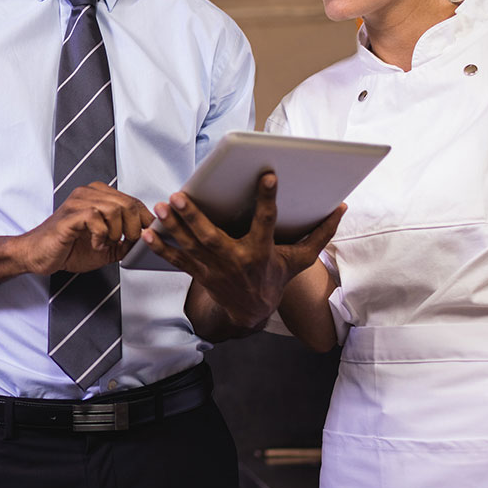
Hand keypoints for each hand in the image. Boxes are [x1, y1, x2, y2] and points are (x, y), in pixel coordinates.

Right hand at [16, 182, 154, 274]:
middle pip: (128, 204)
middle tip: (126, 242)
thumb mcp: (106, 247)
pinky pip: (96, 218)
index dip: (145, 218)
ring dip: (116, 232)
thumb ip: (124, 242)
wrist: (38, 255)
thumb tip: (145, 241)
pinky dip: (101, 236)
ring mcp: (78, 202)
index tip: (149, 233)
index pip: (133, 201)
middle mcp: (89, 193)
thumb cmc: (68, 248)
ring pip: (114, 209)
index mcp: (99, 196)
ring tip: (107, 243)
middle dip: (133, 227)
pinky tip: (96, 244)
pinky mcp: (70, 215)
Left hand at [142, 172, 345, 329]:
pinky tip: (146, 232)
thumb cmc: (276, 278)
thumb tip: (341, 207)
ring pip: (190, 246)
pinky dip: (161, 247)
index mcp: (262, 251)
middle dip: (194, 217)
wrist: (252, 312)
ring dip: (173, 227)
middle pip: (212, 236)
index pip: (267, 221)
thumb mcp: (300, 259)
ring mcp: (214, 269)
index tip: (267, 175)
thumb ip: (320, 233)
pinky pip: (177, 260)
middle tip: (179, 195)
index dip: (268, 199)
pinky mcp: (199, 274)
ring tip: (161, 206)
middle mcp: (235, 260)